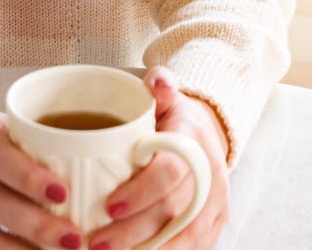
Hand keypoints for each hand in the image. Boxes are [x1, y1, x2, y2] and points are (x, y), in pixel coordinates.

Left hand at [86, 66, 229, 249]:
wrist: (207, 132)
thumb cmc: (175, 117)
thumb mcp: (167, 96)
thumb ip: (160, 87)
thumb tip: (157, 78)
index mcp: (193, 141)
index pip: (172, 171)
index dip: (142, 191)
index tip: (109, 205)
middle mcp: (210, 174)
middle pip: (174, 211)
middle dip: (133, 232)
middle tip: (95, 243)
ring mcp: (216, 202)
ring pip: (186, 237)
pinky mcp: (215, 223)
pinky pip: (194, 247)